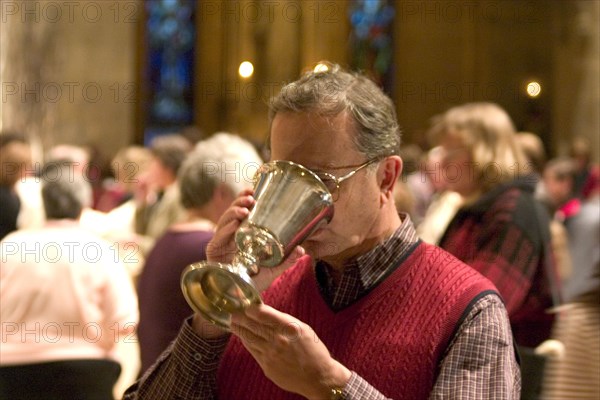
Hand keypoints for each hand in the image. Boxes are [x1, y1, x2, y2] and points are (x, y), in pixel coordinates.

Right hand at [206, 190, 305, 291]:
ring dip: (233, 213)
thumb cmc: (255, 282)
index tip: (254, 189)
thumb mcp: (273, 268)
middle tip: (251, 196)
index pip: (242, 212)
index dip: (244, 199)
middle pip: (231, 213)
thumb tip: (303, 250)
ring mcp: (220, 243)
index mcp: (241, 235)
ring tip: (245, 209)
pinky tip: (235, 226)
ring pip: (224, 222)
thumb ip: (286, 260)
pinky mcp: (212, 252)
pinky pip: (218, 238)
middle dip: (239, 202)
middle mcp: (229, 236)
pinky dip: (226, 230)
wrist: (241, 302)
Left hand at [230, 304, 350, 399]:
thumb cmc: (313, 350)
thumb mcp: (303, 328)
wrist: (318, 377)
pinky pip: (252, 350)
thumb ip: (284, 321)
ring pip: (249, 338)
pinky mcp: (267, 366)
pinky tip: (243, 337)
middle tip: (232, 312)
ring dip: (239, 329)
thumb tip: (265, 313)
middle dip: (240, 318)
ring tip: (233, 323)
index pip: (264, 314)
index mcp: (289, 327)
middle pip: (253, 325)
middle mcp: (278, 340)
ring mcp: (271, 354)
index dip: (251, 309)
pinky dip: (246, 342)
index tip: (244, 305)